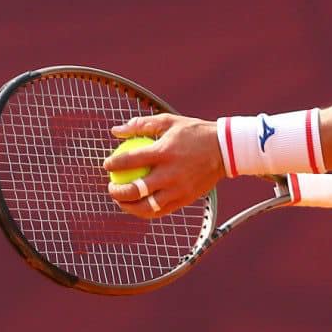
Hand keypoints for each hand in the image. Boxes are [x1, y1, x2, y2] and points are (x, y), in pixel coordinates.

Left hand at [103, 114, 223, 218]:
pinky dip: (147, 210)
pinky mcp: (186, 199)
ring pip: (147, 206)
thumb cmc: (194, 133)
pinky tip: (139, 206)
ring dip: (129, 206)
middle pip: (135, 189)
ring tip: (121, 201)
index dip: (113, 164)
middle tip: (111, 187)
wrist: (225, 149)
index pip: (130, 161)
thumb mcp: (169, 121)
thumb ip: (141, 125)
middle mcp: (170, 173)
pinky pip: (161, 210)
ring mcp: (178, 189)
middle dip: (117, 191)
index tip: (106, 165)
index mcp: (164, 152)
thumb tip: (115, 131)